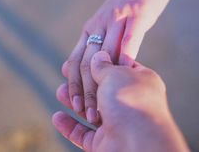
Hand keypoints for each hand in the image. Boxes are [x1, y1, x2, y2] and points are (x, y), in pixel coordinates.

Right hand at [53, 51, 188, 151]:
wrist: (138, 143)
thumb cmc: (131, 101)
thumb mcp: (115, 73)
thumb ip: (103, 65)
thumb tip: (98, 56)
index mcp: (140, 83)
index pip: (119, 67)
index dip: (100, 61)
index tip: (84, 55)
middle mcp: (131, 103)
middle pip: (102, 89)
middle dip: (82, 82)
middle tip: (65, 72)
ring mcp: (118, 124)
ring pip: (91, 111)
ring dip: (74, 101)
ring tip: (60, 92)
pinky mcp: (105, 143)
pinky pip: (83, 134)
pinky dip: (69, 126)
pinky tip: (57, 117)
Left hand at [65, 0, 175, 122]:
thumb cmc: (128, 1)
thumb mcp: (106, 23)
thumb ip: (91, 44)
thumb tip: (68, 66)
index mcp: (91, 29)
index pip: (76, 61)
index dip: (73, 85)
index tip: (75, 108)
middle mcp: (100, 25)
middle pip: (88, 62)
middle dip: (86, 91)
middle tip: (88, 115)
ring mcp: (119, 18)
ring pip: (106, 53)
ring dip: (104, 81)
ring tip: (106, 104)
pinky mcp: (138, 13)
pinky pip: (131, 35)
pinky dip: (127, 53)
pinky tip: (126, 70)